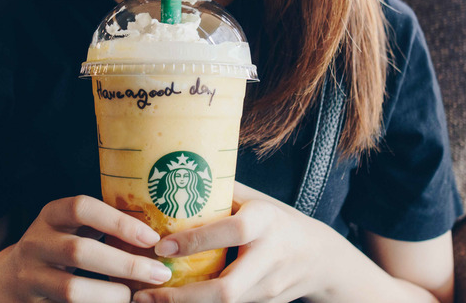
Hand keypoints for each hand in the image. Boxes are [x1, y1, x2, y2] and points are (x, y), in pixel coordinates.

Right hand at [0, 195, 172, 302]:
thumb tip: (159, 233)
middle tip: (158, 273)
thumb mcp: (69, 228)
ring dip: (110, 295)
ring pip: (71, 289)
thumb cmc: (56, 248)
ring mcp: (29, 276)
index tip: (151, 238)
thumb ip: (102, 226)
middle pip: (79, 251)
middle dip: (124, 264)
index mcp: (50, 215)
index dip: (118, 221)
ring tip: (134, 295)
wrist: (5, 281)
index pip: (81, 207)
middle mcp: (35, 243)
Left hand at [133, 182, 341, 302]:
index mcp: (267, 221)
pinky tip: (169, 302)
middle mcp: (270, 258)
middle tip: (144, 294)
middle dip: (182, 297)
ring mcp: (268, 287)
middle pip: (227, 289)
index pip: (232, 232)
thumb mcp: (256, 201)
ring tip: (144, 300)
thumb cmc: (278, 221)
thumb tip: (178, 175)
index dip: (195, 241)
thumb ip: (222, 193)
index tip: (161, 246)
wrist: (320, 258)